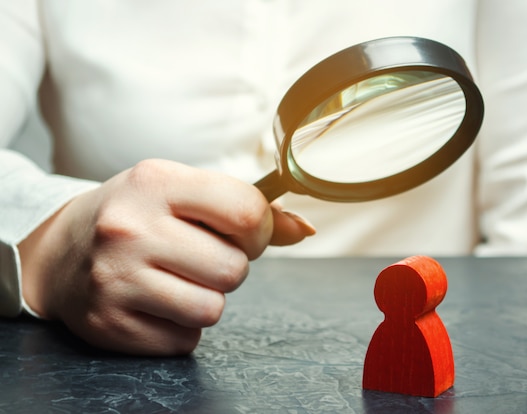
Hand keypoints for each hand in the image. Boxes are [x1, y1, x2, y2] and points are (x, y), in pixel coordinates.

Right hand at [19, 159, 314, 354]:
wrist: (62, 251)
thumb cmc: (139, 215)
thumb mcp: (185, 193)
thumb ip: (248, 209)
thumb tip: (305, 230)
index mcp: (156, 182)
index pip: (247, 211)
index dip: (259, 229)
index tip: (243, 232)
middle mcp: (129, 229)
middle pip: (234, 269)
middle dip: (230, 267)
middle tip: (200, 257)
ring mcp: (115, 279)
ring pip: (212, 309)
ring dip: (207, 299)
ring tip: (178, 280)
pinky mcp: (109, 324)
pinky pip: (184, 339)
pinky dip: (181, 325)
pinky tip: (156, 302)